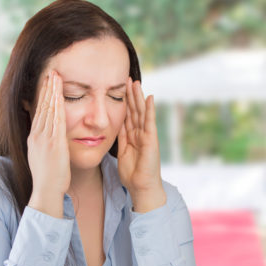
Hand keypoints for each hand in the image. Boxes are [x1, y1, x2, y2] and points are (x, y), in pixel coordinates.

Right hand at [26, 71, 69, 217]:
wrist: (47, 191)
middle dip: (46, 88)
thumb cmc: (49, 177)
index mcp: (35, 137)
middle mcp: (37, 135)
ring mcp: (44, 138)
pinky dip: (56, 106)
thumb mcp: (43, 156)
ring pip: (48, 110)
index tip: (47, 82)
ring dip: (51, 92)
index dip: (43, 95)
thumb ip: (45, 143)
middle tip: (51, 71)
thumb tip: (47, 135)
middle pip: (41, 106)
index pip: (39, 111)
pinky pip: (55, 120)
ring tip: (55, 76)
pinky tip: (58, 95)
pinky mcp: (53, 143)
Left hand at [117, 78, 165, 212]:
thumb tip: (113, 126)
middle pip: (134, 110)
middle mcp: (140, 133)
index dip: (124, 102)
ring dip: (138, 97)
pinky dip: (149, 109)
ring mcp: (147, 135)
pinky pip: (149, 121)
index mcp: (132, 136)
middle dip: (131, 95)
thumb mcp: (121, 152)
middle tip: (128, 78)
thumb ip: (120, 138)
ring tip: (136, 82)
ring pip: (141, 112)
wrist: (141, 186)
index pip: (127, 115)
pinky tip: (149, 97)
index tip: (120, 88)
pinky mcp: (151, 139)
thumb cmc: (132, 174)